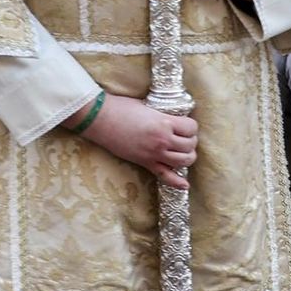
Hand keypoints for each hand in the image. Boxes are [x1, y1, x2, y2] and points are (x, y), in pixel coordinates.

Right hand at [82, 91, 198, 189]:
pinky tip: (184, 184)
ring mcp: (154, 153)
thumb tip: (171, 119)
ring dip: (186, 157)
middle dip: (190, 141)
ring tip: (181, 151)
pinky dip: (177, 182)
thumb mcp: (146, 106)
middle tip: (183, 137)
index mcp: (163, 122)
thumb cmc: (120, 107)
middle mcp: (162, 140)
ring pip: (183, 161)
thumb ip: (161, 115)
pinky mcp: (145, 163)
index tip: (185, 124)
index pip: (191, 128)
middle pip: (190, 146)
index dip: (191, 126)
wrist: (99, 118)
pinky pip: (166, 176)